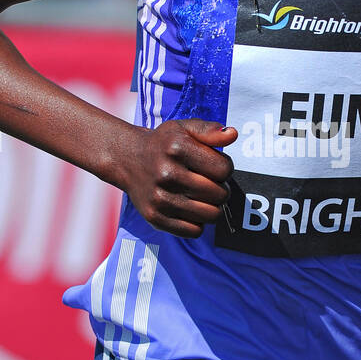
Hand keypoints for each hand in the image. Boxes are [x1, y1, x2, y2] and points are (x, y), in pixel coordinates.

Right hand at [118, 119, 236, 237]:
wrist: (128, 159)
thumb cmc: (163, 144)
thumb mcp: (184, 128)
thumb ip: (210, 130)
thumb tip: (232, 134)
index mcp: (177, 148)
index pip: (224, 169)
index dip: (225, 168)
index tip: (214, 166)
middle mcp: (167, 174)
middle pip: (220, 194)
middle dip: (220, 188)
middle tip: (208, 182)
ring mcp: (160, 199)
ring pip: (211, 215)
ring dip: (212, 207)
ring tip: (201, 196)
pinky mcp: (155, 218)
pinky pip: (194, 231)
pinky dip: (197, 222)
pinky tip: (189, 207)